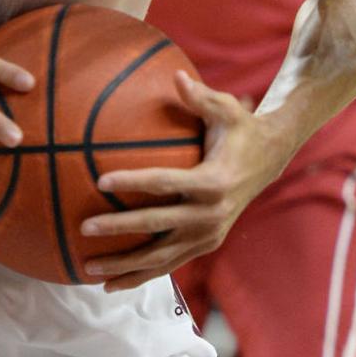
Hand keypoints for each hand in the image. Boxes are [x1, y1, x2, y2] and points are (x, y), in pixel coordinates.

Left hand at [77, 71, 285, 290]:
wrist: (271, 159)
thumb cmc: (240, 128)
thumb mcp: (226, 109)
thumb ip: (200, 96)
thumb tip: (176, 74)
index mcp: (212, 182)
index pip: (164, 183)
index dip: (132, 181)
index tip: (100, 181)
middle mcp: (211, 215)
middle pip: (156, 227)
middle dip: (119, 230)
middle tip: (84, 228)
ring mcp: (208, 235)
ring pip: (160, 257)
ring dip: (125, 266)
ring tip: (88, 269)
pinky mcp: (205, 245)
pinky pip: (168, 263)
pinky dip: (141, 275)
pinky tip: (111, 282)